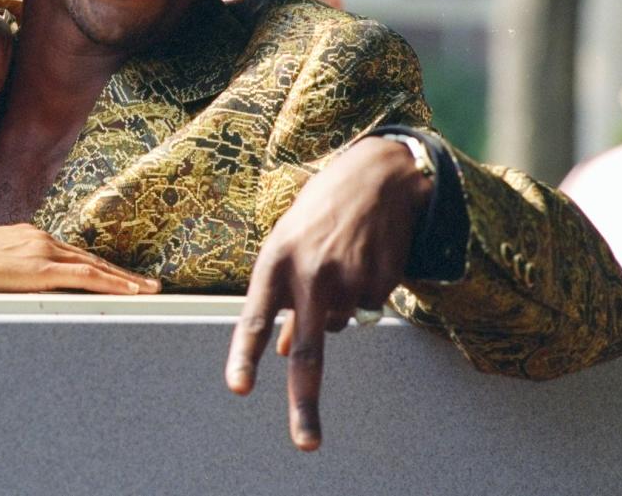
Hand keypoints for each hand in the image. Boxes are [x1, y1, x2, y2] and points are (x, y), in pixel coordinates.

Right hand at [0, 224, 160, 294]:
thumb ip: (9, 272)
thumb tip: (16, 286)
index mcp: (29, 237)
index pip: (73, 255)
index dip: (99, 267)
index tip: (119, 276)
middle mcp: (40, 239)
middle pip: (90, 259)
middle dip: (121, 273)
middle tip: (148, 284)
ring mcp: (42, 251)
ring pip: (93, 266)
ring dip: (124, 279)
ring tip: (148, 291)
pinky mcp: (40, 268)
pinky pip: (84, 277)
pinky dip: (110, 283)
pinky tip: (129, 292)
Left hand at [224, 136, 431, 450]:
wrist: (377, 176)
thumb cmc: (320, 212)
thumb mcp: (288, 245)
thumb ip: (281, 296)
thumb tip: (282, 351)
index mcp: (276, 260)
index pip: (254, 318)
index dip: (244, 356)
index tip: (240, 388)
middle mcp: (310, 274)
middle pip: (307, 351)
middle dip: (305, 403)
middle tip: (306, 445)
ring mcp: (349, 281)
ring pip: (338, 325)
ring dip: (337, 308)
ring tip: (340, 258)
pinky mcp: (381, 283)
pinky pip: (366, 311)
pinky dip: (363, 296)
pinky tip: (363, 259)